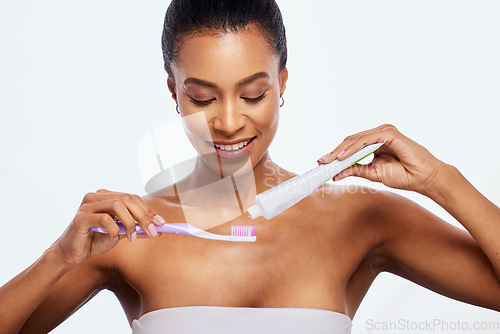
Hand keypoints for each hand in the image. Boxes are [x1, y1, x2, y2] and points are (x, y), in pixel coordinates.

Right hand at [53, 189, 165, 267]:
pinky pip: (104, 219)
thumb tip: (158, 229)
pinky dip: (113, 229)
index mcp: (106, 197)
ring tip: (132, 237)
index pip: (133, 198)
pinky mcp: (80, 217)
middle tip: (152, 231)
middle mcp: (97, 196)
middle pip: (128, 199)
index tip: (161, 223)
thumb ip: (136, 229)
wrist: (71, 254)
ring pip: (117, 205)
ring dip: (130, 223)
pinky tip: (112, 238)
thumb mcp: (120, 234)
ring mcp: (87, 205)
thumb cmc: (94, 241)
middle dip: (144, 216)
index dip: (148, 210)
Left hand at [317, 124, 445, 194]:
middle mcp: (378, 135)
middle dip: (334, 152)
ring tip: (329, 160)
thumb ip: (356, 170)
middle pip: (351, 141)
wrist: (424, 179)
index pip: (351, 146)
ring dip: (341, 150)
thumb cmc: (404, 175)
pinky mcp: (390, 133)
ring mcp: (384, 132)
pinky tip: (344, 156)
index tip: (321, 163)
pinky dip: (354, 148)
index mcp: (374, 143)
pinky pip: (367, 139)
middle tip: (321, 162)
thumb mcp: (373, 173)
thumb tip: (336, 174)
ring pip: (356, 139)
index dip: (335, 153)